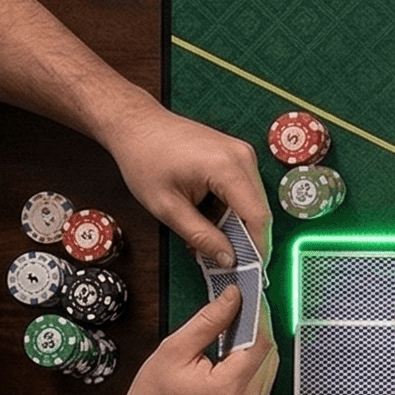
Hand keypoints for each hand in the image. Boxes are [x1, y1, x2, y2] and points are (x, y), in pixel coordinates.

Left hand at [105, 108, 269, 268]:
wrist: (136, 125)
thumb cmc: (145, 158)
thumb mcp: (167, 207)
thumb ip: (200, 236)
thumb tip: (227, 259)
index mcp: (227, 168)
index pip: (257, 216)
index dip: (258, 247)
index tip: (251, 269)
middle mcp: (243, 157)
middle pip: (258, 210)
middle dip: (244, 237)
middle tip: (222, 257)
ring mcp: (242, 153)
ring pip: (251, 201)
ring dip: (234, 222)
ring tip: (205, 232)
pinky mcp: (237, 155)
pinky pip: (243, 189)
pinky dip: (229, 207)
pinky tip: (206, 213)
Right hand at [105, 286, 275, 394]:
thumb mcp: (173, 351)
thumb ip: (208, 321)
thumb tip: (234, 296)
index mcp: (228, 389)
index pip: (261, 341)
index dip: (258, 315)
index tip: (249, 297)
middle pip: (269, 354)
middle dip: (256, 329)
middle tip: (237, 311)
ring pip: (270, 367)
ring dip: (255, 347)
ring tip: (229, 335)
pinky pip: (262, 383)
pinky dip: (252, 365)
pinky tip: (231, 358)